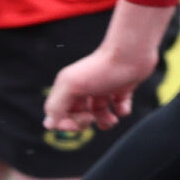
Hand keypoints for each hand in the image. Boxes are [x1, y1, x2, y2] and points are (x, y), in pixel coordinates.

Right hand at [45, 38, 159, 132]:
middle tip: (92, 117)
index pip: (58, 112)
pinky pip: (119, 107)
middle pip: (78, 115)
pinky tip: (122, 106)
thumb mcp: (73, 86)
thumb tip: (48, 125)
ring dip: (105, 121)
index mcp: (68, 86)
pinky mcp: (121, 88)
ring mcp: (103, 88)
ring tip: (112, 119)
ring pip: (99, 114)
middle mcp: (83, 87)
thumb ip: (57, 105)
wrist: (131, 54)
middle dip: (85, 122)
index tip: (78, 123)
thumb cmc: (101, 69)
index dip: (66, 123)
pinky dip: (121, 110)